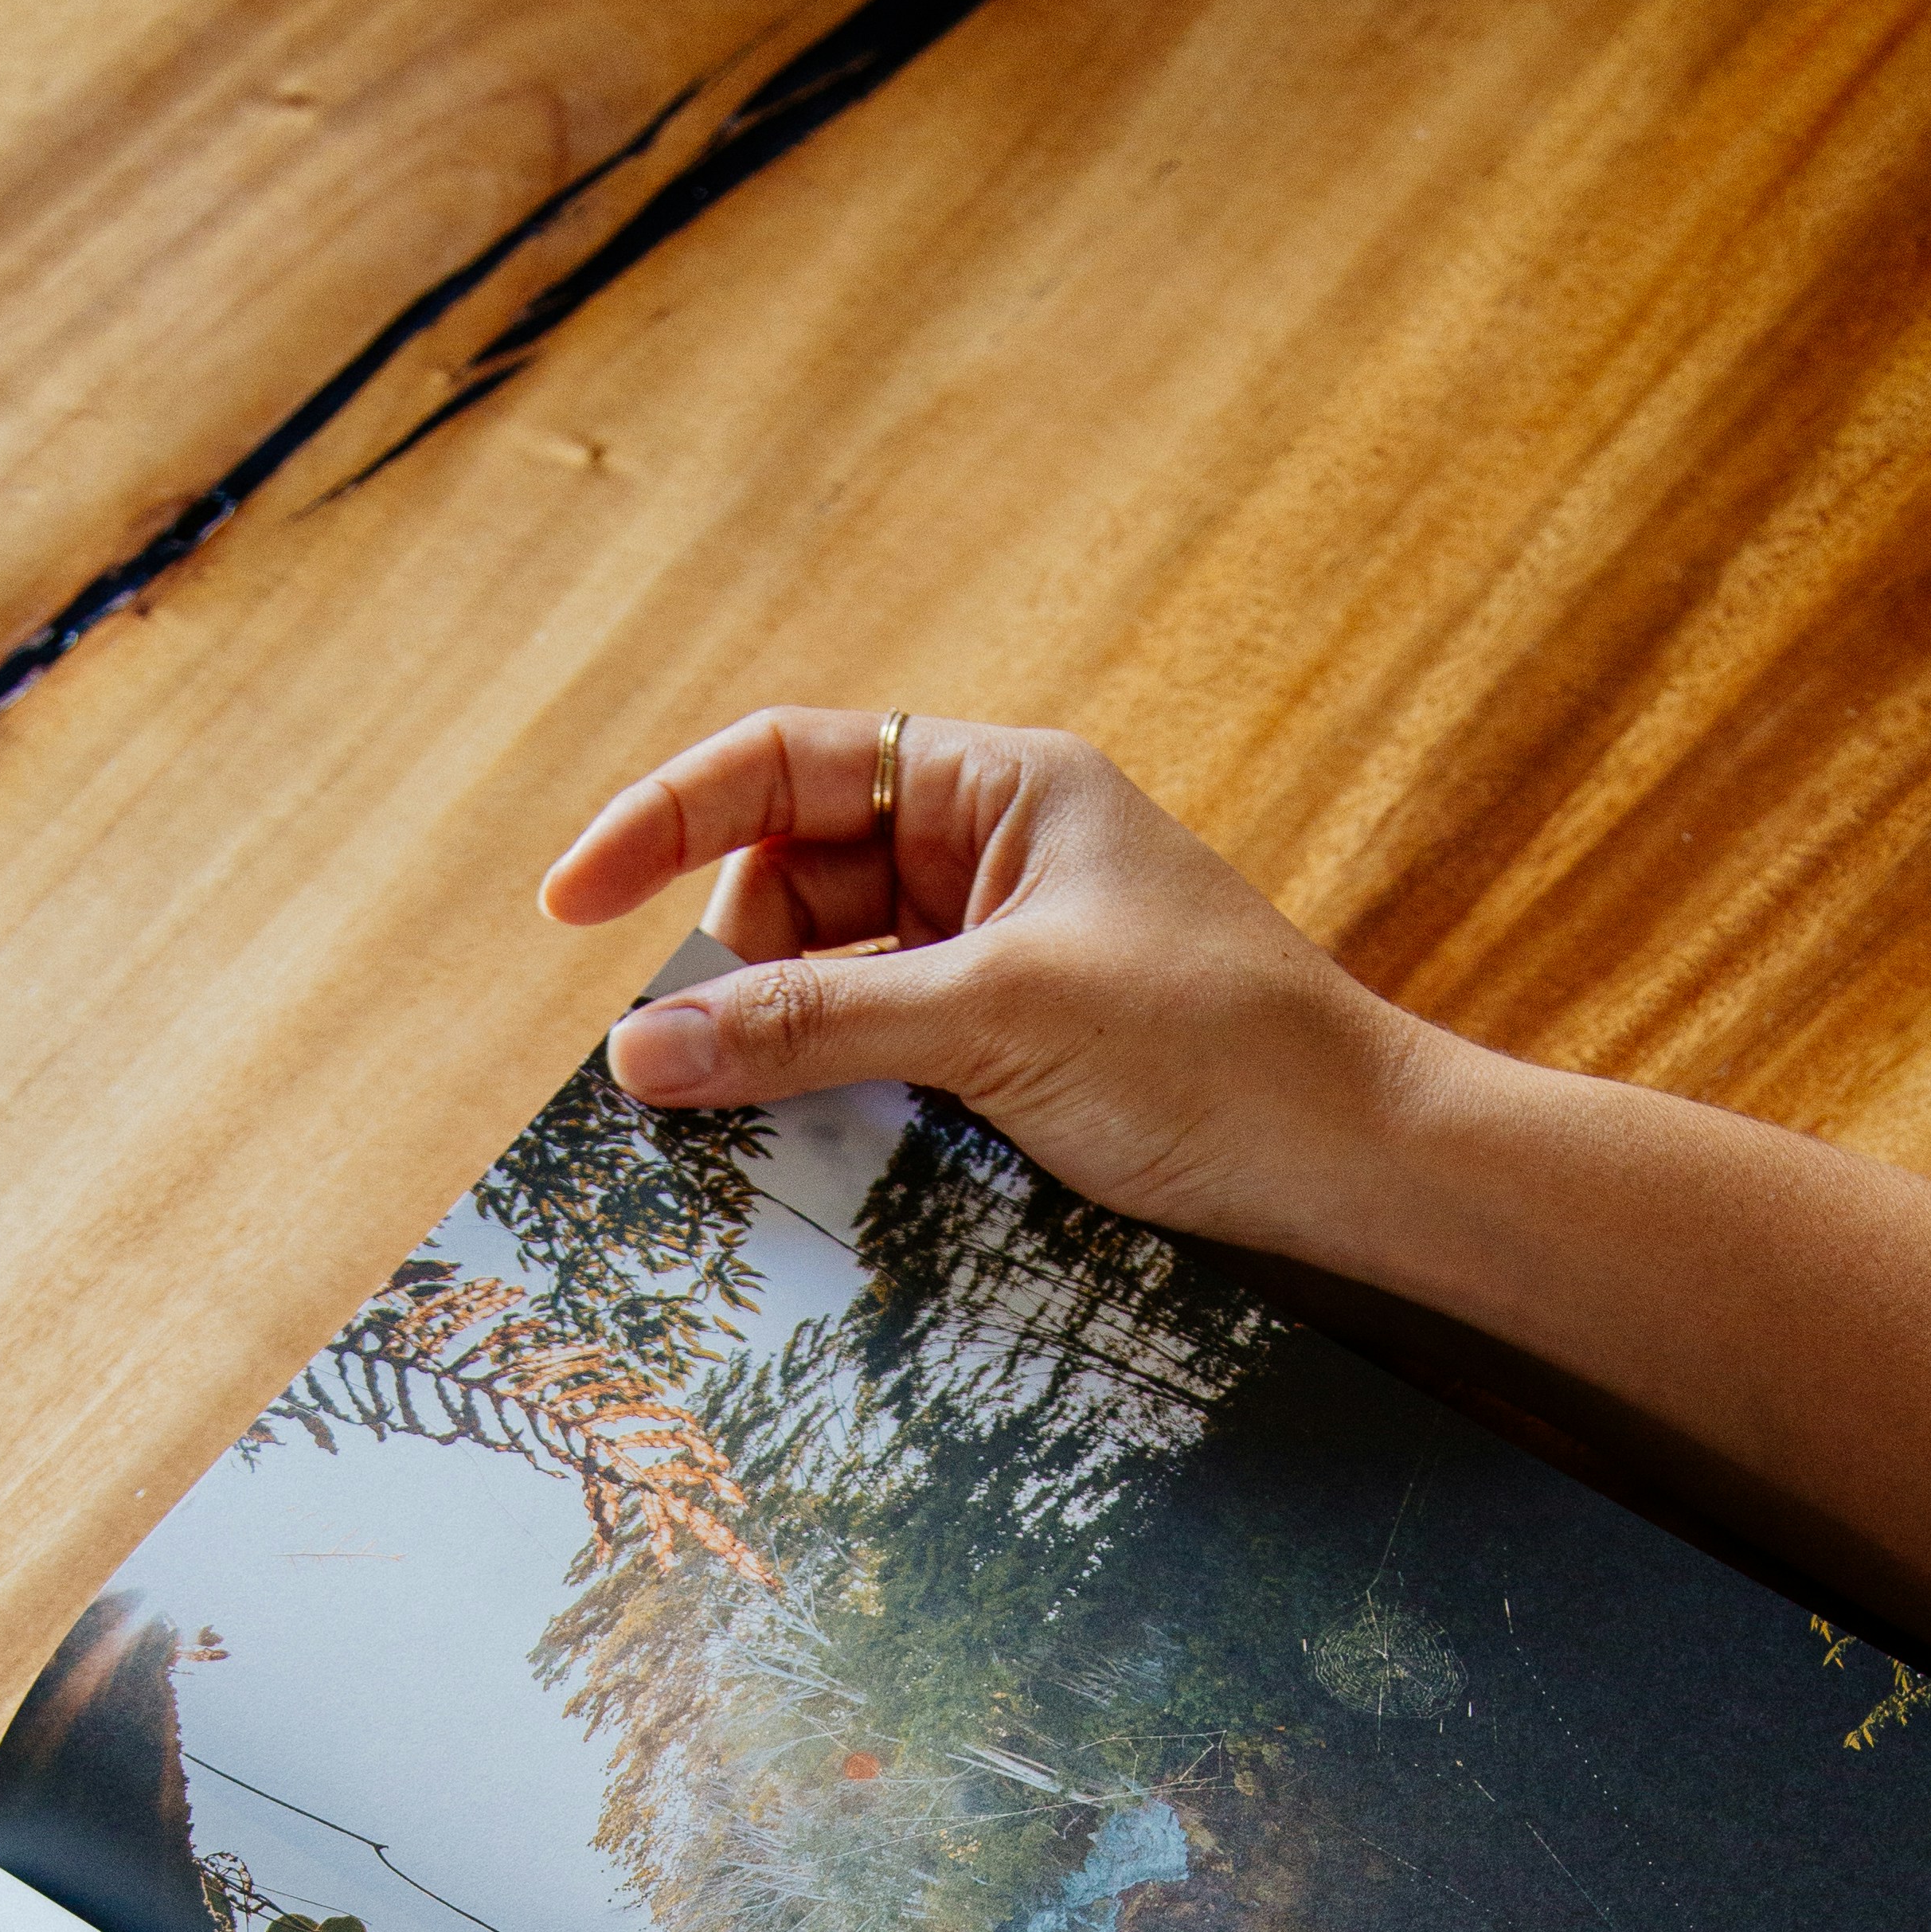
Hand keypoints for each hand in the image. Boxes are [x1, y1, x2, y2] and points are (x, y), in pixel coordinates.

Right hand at [540, 706, 1426, 1259]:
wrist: (1362, 1166)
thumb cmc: (1220, 1054)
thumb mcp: (999, 1022)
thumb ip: (815, 1027)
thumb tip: (643, 1052)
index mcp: (998, 785)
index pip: (785, 765)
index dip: (664, 821)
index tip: (568, 906)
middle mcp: (989, 852)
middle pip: (789, 881)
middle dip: (726, 966)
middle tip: (685, 1072)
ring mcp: (997, 954)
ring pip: (824, 979)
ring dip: (774, 1044)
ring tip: (747, 1124)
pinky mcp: (1009, 1051)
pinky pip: (876, 1053)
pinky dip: (829, 1094)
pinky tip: (809, 1151)